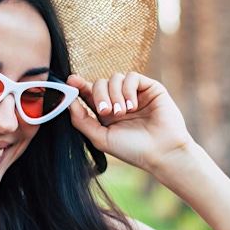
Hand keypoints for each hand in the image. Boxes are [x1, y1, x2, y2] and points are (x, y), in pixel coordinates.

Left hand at [67, 72, 194, 175]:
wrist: (161, 152)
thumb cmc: (132, 150)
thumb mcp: (101, 138)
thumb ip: (82, 120)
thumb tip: (68, 101)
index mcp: (106, 113)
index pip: (89, 94)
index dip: (79, 86)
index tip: (70, 81)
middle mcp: (119, 101)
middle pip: (100, 83)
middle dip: (99, 95)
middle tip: (105, 112)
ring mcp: (134, 93)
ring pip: (114, 78)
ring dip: (115, 95)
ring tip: (123, 113)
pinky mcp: (150, 88)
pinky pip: (132, 77)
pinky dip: (128, 90)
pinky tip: (132, 106)